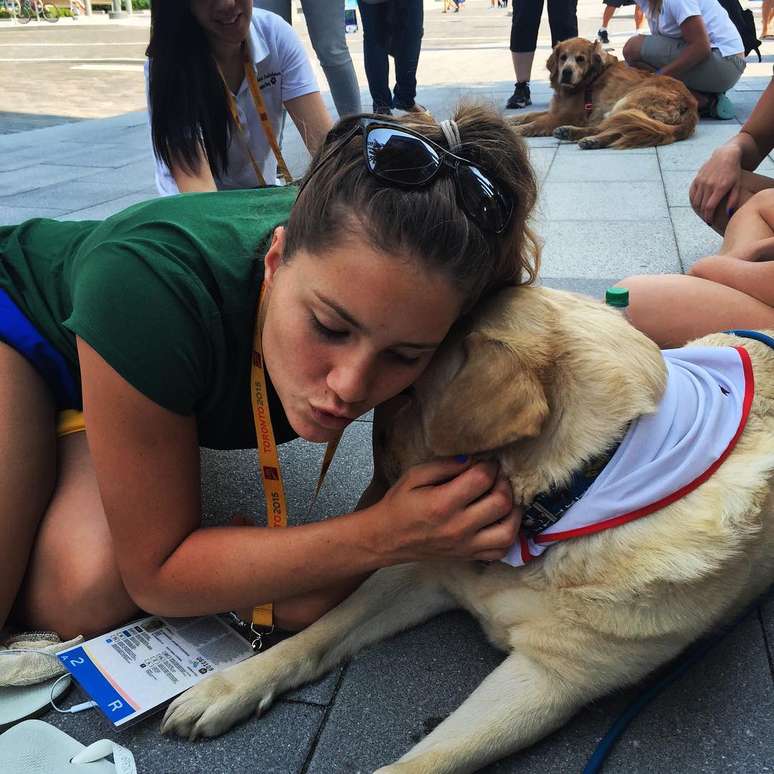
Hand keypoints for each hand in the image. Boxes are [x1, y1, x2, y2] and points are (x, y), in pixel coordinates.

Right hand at [373, 457, 520, 563]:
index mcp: (443, 503)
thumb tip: (472, 459)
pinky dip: (507, 535)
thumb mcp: (414, 476)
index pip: (482, 478)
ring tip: (502, 497)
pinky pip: (500, 551)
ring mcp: (466, 545)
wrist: (386, 539)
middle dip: (503, 483)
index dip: (489, 465)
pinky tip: (499, 521)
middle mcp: (459, 526)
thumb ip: (444, 465)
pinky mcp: (468, 556)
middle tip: (495, 477)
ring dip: (513, 510)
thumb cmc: (398, 505)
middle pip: (501, 502)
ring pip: (509, 529)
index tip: (485, 461)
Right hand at [689, 145, 742, 225]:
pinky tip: (697, 205)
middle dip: (704, 215)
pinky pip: (692, 194)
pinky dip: (693, 201)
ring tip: (703, 213)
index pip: (709, 207)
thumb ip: (733, 200)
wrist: (725, 155)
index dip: (708, 217)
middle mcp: (709, 184)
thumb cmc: (734, 172)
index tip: (710, 223)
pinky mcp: (697, 178)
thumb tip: (729, 214)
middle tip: (707, 220)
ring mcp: (701, 181)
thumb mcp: (737, 185)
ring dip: (698, 209)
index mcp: (720, 187)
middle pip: (702, 206)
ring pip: (696, 201)